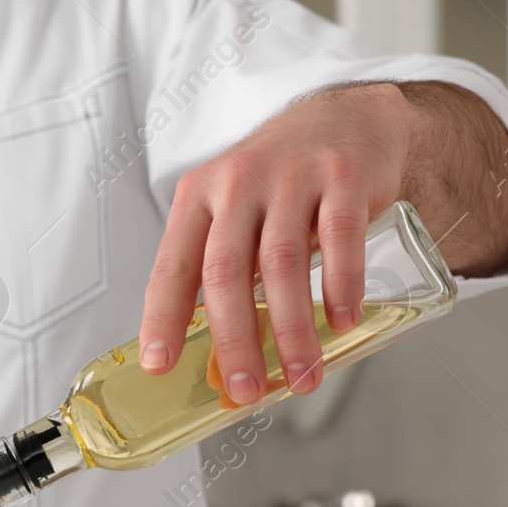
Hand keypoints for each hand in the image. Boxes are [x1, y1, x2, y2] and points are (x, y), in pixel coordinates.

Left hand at [138, 83, 414, 400]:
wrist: (348, 118)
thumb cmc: (279, 182)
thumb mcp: (231, 210)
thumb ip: (218, 268)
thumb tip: (210, 351)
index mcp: (198, 197)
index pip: (172, 266)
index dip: (161, 318)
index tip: (158, 364)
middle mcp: (238, 183)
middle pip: (226, 272)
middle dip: (234, 340)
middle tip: (244, 388)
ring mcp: (291, 176)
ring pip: (282, 263)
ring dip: (291, 329)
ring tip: (302, 374)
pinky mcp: (344, 176)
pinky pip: (339, 238)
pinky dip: (340, 285)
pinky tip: (341, 321)